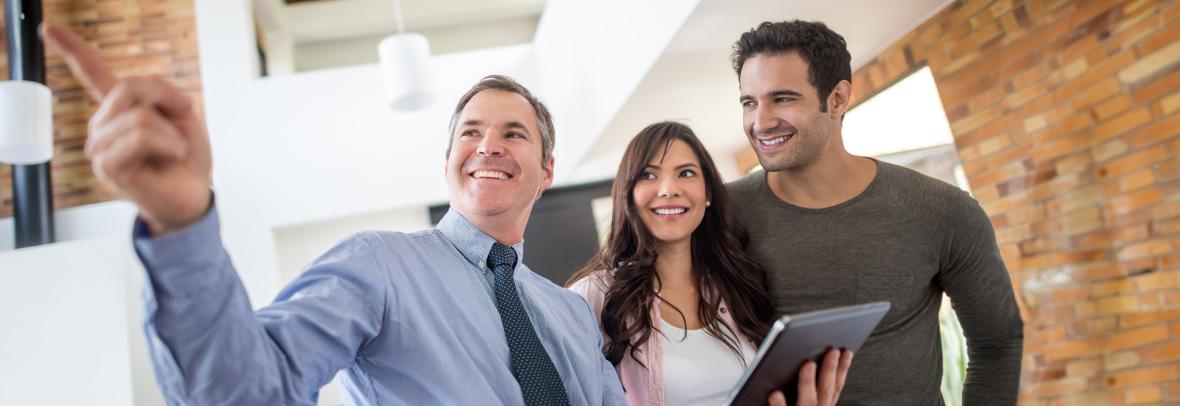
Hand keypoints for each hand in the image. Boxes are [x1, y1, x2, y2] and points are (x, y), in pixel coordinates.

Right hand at [41, 23, 212, 234]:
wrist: (194, 194)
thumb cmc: (187, 155)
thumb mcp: (182, 113)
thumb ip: (157, 92)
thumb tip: (138, 99)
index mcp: (118, 108)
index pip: (90, 73)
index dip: (70, 48)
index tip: (48, 27)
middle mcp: (102, 125)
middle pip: (128, 87)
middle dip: (167, 98)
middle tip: (186, 116)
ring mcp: (100, 147)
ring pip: (139, 115)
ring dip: (171, 130)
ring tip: (175, 149)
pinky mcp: (107, 167)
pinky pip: (141, 136)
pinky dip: (168, 143)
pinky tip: (173, 156)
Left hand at [767, 348, 852, 405]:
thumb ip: (812, 393)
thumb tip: (810, 363)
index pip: (835, 388)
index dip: (842, 369)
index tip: (846, 351)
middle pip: (827, 392)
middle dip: (831, 370)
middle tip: (832, 350)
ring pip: (809, 402)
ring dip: (809, 383)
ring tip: (808, 364)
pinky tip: (775, 393)